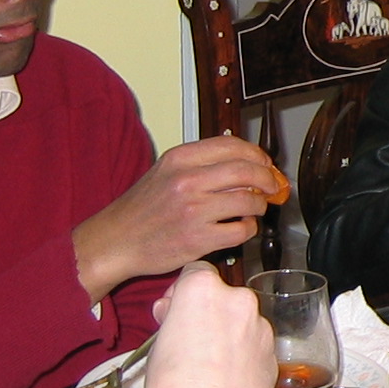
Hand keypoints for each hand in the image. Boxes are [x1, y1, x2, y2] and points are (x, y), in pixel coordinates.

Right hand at [72, 136, 282, 297]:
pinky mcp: (198, 239)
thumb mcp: (166, 172)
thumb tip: (247, 163)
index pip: (233, 146)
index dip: (258, 155)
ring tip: (254, 209)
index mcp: (180, 158)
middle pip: (248, 171)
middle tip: (273, 186)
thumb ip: (201, 164)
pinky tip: (240, 227)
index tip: (266, 163)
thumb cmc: (142, 209)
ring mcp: (194, 210)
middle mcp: (188, 180)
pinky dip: (248, 229)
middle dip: (268, 179)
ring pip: (249, 201)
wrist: (115, 241)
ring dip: (260, 205)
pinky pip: (241, 230)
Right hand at [143, 262, 277, 387]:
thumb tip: (173, 312)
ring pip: (241, 321)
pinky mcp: (272, 351)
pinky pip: (254, 344)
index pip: (195, 272)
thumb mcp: (157, 346)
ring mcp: (259, 326)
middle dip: (208, 312)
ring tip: (209, 365)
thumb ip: (171, 320)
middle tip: (190, 340)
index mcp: (204, 291)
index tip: (175, 310)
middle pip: (222, 296)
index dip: (183, 291)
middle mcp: (237, 301)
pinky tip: (227, 376)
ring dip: (228, 333)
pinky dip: (244, 353)